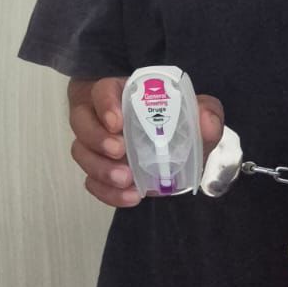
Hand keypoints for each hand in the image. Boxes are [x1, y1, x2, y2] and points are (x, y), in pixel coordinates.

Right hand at [68, 77, 224, 208]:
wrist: (176, 150)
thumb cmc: (179, 122)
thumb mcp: (197, 114)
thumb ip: (206, 113)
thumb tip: (206, 121)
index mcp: (122, 94)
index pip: (102, 90)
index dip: (104, 104)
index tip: (117, 123)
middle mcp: (101, 116)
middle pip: (81, 121)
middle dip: (97, 139)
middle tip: (120, 152)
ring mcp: (96, 145)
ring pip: (80, 152)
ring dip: (100, 168)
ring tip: (126, 180)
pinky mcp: (99, 171)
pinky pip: (91, 182)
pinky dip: (107, 192)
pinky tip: (130, 196)